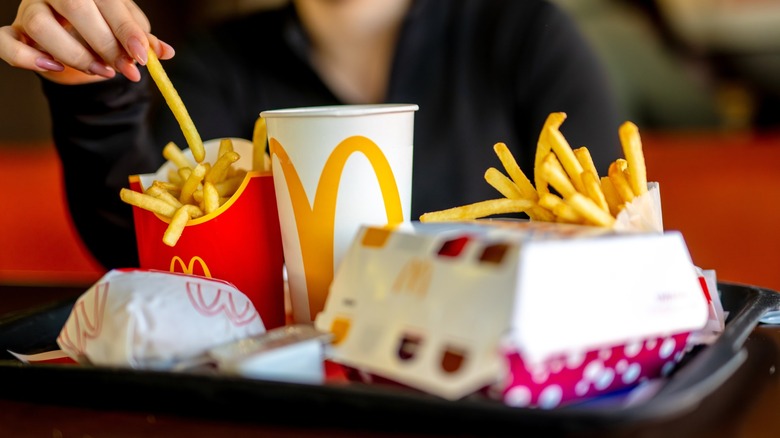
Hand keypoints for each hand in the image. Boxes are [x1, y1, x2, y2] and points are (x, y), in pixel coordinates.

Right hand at [0, 0, 173, 84]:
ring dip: (74, 54)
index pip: (108, 2)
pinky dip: (27, 57)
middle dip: (106, 45)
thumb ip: (143, 40)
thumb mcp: (127, 30)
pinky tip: (54, 67)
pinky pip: (6, 41)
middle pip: (75, 9)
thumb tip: (165, 52)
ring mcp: (31, 9)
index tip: (141, 56)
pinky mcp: (15, 30)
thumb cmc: (104, 26)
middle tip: (126, 69)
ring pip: (40, 25)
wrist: (76, 34)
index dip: (126, 30)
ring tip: (102, 71)